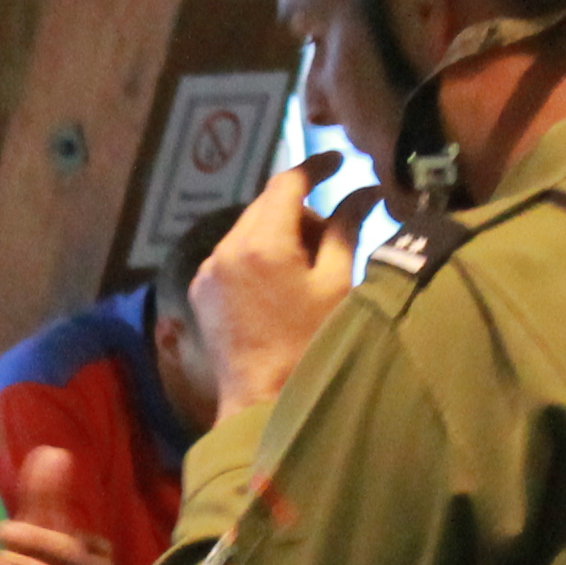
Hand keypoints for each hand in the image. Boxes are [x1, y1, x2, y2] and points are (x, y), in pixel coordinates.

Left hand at [194, 162, 371, 414]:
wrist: (263, 402)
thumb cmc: (310, 345)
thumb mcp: (337, 284)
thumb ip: (346, 229)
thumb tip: (365, 191)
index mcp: (262, 243)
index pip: (287, 181)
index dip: (316, 166)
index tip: (340, 162)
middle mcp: (226, 248)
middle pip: (267, 203)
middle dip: (302, 208)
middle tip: (334, 233)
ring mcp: (208, 270)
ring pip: (249, 227)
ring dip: (280, 231)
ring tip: (309, 266)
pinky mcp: (200, 290)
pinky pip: (232, 253)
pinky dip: (258, 253)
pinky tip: (281, 283)